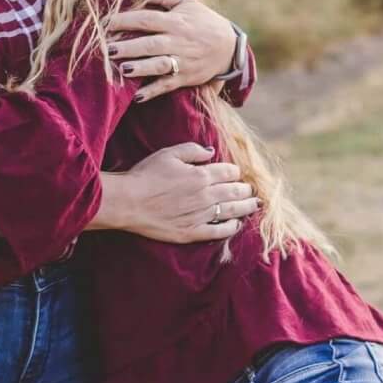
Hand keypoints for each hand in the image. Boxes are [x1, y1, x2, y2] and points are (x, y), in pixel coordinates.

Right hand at [103, 143, 258, 242]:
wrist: (128, 202)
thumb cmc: (145, 175)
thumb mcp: (168, 154)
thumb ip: (192, 150)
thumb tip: (211, 152)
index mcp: (202, 174)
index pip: (229, 172)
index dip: (235, 172)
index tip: (235, 174)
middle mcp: (206, 195)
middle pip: (235, 191)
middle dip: (246, 190)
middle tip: (250, 190)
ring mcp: (201, 215)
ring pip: (233, 211)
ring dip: (246, 207)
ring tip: (254, 205)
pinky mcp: (192, 232)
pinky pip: (219, 231)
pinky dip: (231, 228)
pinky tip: (236, 225)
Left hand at [109, 0, 237, 100]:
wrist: (229, 46)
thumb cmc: (202, 21)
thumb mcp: (186, 2)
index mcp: (175, 21)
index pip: (147, 19)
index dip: (126, 20)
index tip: (106, 23)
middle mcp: (178, 41)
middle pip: (150, 44)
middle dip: (129, 47)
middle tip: (109, 49)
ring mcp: (182, 61)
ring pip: (159, 65)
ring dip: (141, 68)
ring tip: (122, 70)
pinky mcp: (185, 77)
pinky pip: (167, 85)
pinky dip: (152, 92)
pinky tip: (137, 97)